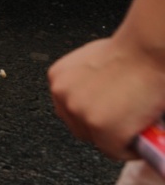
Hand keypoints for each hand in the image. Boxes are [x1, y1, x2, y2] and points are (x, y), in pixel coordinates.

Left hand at [48, 34, 164, 160]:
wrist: (146, 53)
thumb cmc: (129, 53)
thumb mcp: (92, 63)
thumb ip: (85, 80)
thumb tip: (95, 96)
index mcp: (58, 78)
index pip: (69, 109)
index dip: (93, 114)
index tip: (107, 115)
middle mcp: (62, 95)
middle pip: (80, 127)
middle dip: (102, 127)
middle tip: (123, 120)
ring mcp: (80, 113)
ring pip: (98, 141)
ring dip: (116, 137)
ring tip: (133, 124)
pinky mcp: (101, 129)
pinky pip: (115, 151)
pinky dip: (130, 148)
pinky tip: (141, 133)